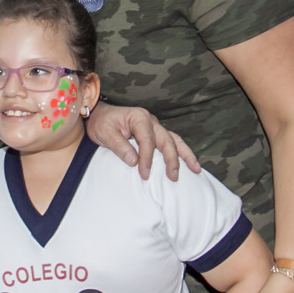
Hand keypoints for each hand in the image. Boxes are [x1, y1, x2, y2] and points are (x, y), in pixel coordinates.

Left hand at [84, 102, 200, 179]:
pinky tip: (190, 163)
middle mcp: (150, 120)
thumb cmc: (101, 123)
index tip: (144, 174)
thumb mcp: (104, 133)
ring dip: (185, 155)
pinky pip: (172, 142)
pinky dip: (182, 152)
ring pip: (174, 140)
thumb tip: (134, 161)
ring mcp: (155, 126)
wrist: (98, 115)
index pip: (147, 140)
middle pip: (166, 140)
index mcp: (138, 117)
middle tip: (173, 177)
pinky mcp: (155, 134)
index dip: (147, 158)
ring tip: (195, 169)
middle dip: (171, 159)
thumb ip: (119, 146)